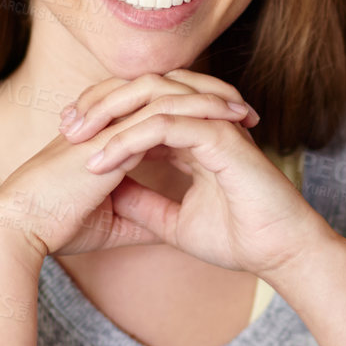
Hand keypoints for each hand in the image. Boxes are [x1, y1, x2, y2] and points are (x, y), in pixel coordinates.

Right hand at [0, 71, 255, 264]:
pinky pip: (162, 110)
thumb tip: (171, 226)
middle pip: (168, 89)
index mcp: (110, 134)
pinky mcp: (112, 132)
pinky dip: (197, 110)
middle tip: (245, 107)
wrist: (22, 228)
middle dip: (209, 94)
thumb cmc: (57, 225)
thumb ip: (144, 215)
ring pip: (168, 92)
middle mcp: (112, 120)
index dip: (194, 114)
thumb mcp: (113, 224)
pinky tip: (224, 119)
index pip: (160, 110)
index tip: (230, 127)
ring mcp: (111, 121)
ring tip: (244, 108)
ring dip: (209, 97)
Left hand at [57, 69, 328, 278]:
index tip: (68, 139)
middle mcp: (202, 122)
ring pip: (152, 98)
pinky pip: (167, 123)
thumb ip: (144, 204)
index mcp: (193, 137)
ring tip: (76, 139)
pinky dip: (132, 138)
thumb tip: (107, 193)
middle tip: (65, 127)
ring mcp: (214, 124)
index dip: (104, 118)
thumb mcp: (174, 223)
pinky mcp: (222, 136)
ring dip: (109, 116)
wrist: (279, 254)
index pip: (142, 110)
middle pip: (142, 92)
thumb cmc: (239, 238)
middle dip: (100, 105)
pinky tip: (104, 158)